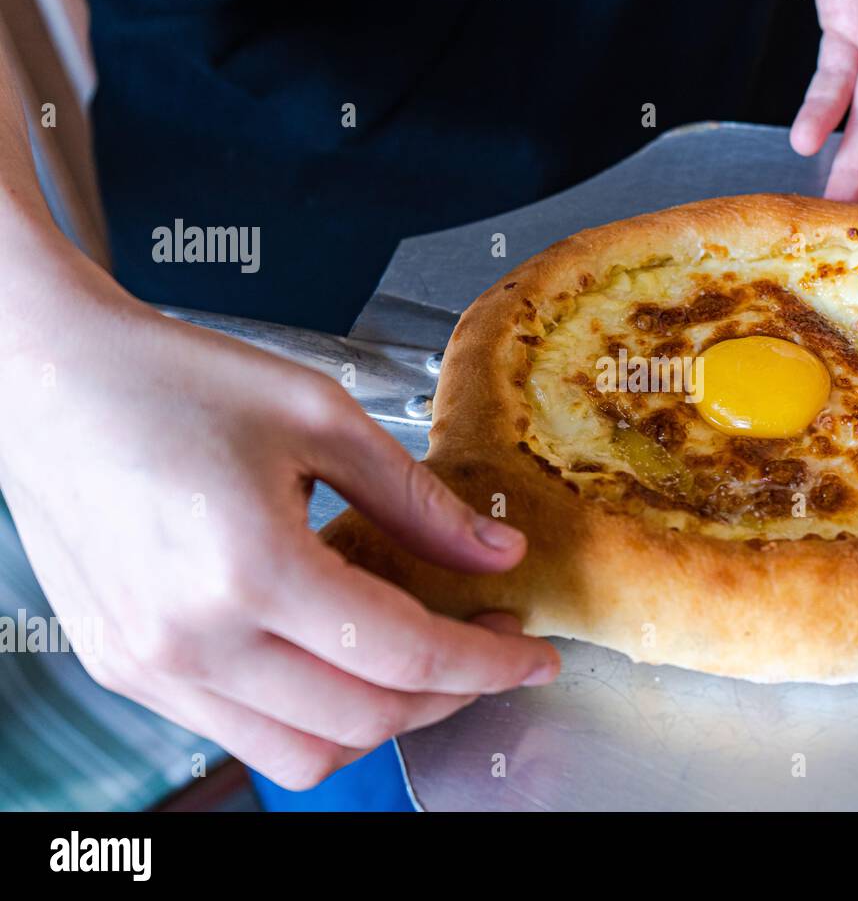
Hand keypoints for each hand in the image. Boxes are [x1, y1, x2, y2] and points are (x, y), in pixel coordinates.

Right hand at [0, 256, 559, 789]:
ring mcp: (151, 667)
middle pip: (362, 722)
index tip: (532, 653)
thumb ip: (418, 500)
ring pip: (301, 755)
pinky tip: (338, 656)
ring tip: (418, 661)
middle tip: (487, 647)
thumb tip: (497, 553)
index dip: (486, 662)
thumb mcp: (320, 415)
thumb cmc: (174, 378)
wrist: (48, 381)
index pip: (403, 655)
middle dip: (449, 697)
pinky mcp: (126, 671)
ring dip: (381, 721)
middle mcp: (191, 639)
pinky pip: (241, 734)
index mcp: (247, 566)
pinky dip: (310, 715)